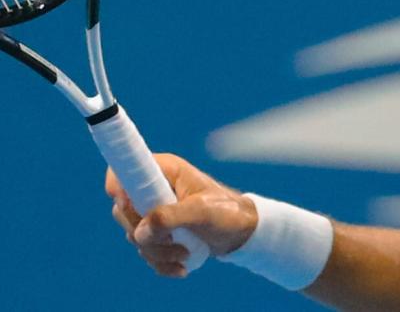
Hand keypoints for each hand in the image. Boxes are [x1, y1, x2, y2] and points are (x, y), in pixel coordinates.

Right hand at [106, 153, 256, 277]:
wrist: (241, 232)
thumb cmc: (227, 212)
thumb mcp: (202, 212)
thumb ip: (170, 217)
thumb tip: (139, 232)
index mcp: (164, 171)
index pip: (123, 171)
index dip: (118, 188)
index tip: (131, 207)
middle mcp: (154, 188)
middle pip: (123, 211)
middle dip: (145, 234)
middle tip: (172, 241)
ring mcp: (153, 211)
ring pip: (134, 235)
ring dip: (157, 252)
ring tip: (186, 253)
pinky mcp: (157, 232)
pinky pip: (144, 250)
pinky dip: (161, 263)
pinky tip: (181, 268)